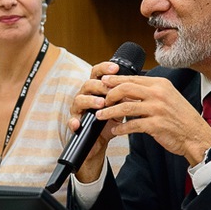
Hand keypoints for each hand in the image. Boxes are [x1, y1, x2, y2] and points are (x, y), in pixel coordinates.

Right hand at [68, 61, 125, 182]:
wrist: (100, 141)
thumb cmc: (110, 120)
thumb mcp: (120, 107)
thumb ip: (125, 98)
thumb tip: (138, 91)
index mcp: (97, 89)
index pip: (97, 73)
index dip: (104, 69)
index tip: (115, 68)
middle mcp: (86, 96)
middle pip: (88, 84)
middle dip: (99, 85)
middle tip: (109, 89)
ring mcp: (79, 109)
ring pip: (79, 100)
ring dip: (90, 100)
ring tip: (101, 103)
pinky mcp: (75, 123)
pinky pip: (71, 121)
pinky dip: (73, 122)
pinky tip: (78, 124)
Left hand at [93, 74, 210, 165]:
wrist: (196, 135)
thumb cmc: (181, 118)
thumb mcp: (168, 97)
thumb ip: (150, 91)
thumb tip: (128, 89)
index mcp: (160, 84)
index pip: (132, 78)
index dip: (115, 80)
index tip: (103, 82)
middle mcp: (158, 94)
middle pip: (126, 89)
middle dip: (109, 94)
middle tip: (101, 101)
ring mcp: (157, 109)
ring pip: (125, 107)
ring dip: (110, 112)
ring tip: (100, 116)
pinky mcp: (156, 125)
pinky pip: (132, 125)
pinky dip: (121, 129)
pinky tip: (115, 131)